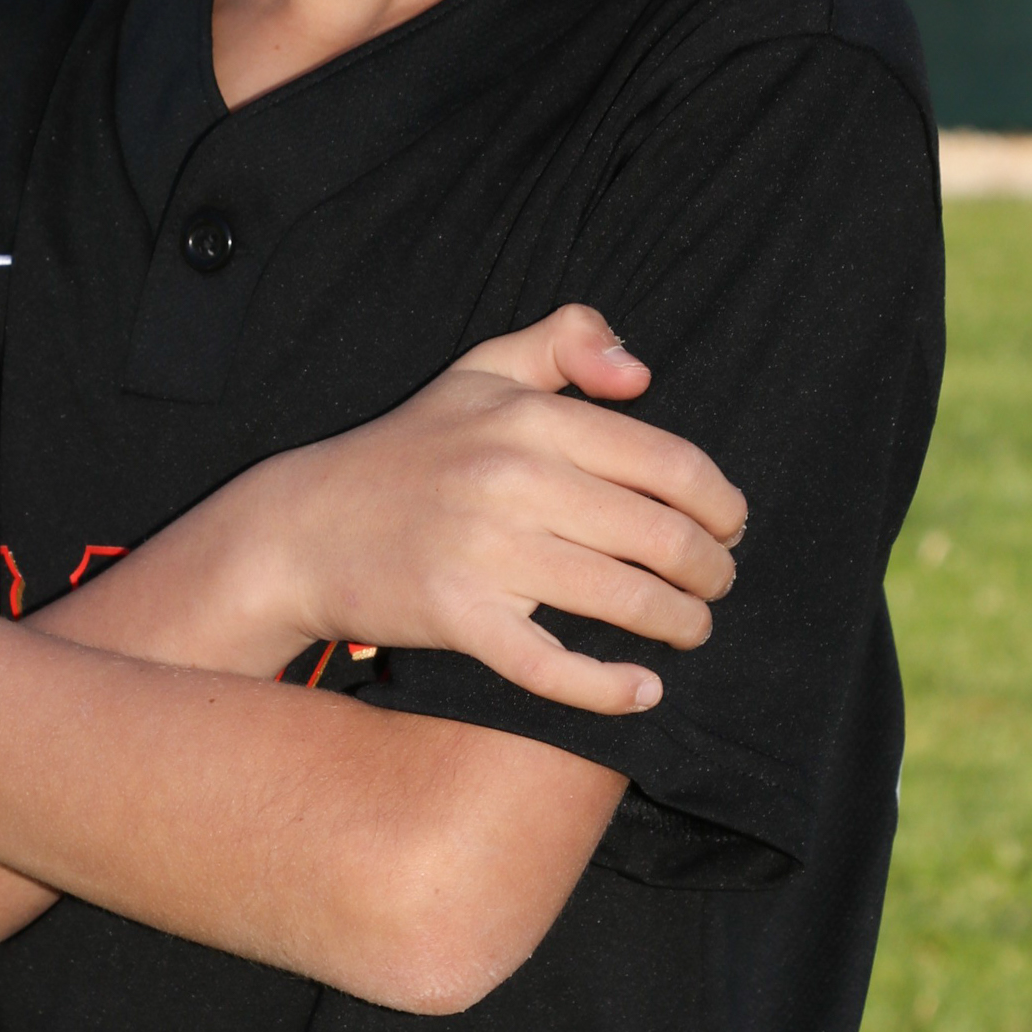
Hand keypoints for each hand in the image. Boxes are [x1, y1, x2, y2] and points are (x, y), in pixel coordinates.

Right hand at [215, 305, 746, 714]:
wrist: (301, 527)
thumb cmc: (406, 450)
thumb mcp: (479, 370)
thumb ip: (564, 341)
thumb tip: (641, 373)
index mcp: (530, 417)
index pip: (669, 462)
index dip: (720, 501)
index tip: (729, 525)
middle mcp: (514, 478)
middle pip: (660, 535)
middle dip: (711, 569)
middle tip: (717, 583)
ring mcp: (486, 551)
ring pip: (623, 599)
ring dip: (681, 623)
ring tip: (691, 628)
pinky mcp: (459, 617)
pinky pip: (553, 664)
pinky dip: (609, 688)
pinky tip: (643, 691)